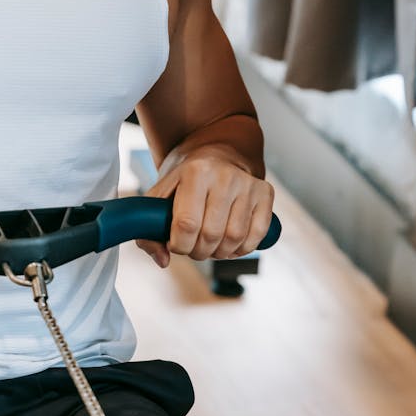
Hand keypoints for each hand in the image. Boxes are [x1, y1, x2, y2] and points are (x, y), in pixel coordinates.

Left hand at [136, 149, 274, 267]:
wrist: (217, 155)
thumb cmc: (184, 182)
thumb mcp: (160, 197)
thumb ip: (149, 232)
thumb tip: (163, 260)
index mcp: (195, 172)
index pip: (187, 224)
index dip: (179, 245)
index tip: (176, 244)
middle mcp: (225, 175)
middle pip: (211, 235)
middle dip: (198, 252)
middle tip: (194, 247)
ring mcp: (248, 184)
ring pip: (234, 239)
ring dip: (220, 253)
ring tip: (211, 246)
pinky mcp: (266, 192)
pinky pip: (256, 235)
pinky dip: (242, 249)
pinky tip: (230, 244)